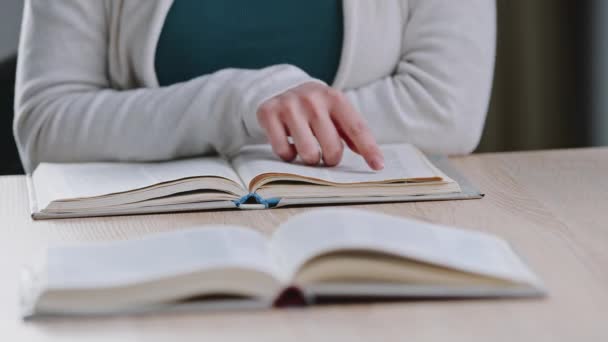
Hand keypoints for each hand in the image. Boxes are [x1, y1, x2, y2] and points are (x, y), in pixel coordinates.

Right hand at [256, 82, 383, 169]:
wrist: (280, 88)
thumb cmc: (315, 108)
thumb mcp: (335, 112)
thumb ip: (352, 133)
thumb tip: (374, 159)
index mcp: (335, 98)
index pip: (356, 128)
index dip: (369, 149)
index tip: (378, 166)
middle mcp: (313, 98)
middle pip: (332, 148)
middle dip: (331, 160)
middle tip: (325, 156)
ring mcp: (290, 105)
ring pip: (308, 154)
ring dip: (310, 159)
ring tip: (307, 149)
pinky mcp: (269, 113)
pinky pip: (283, 152)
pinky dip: (288, 155)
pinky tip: (289, 144)